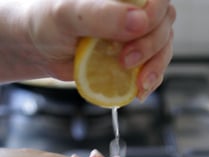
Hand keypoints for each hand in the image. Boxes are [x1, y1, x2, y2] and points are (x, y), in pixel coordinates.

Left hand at [1, 0, 175, 98]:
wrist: (41, 51)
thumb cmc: (49, 24)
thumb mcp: (68, 15)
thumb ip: (101, 15)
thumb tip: (138, 21)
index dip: (155, 13)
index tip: (138, 29)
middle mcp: (132, 11)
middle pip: (164, 24)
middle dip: (151, 46)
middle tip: (126, 60)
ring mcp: (134, 37)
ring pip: (163, 48)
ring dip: (155, 67)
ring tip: (139, 83)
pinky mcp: (131, 60)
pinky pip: (153, 69)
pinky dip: (150, 81)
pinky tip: (140, 91)